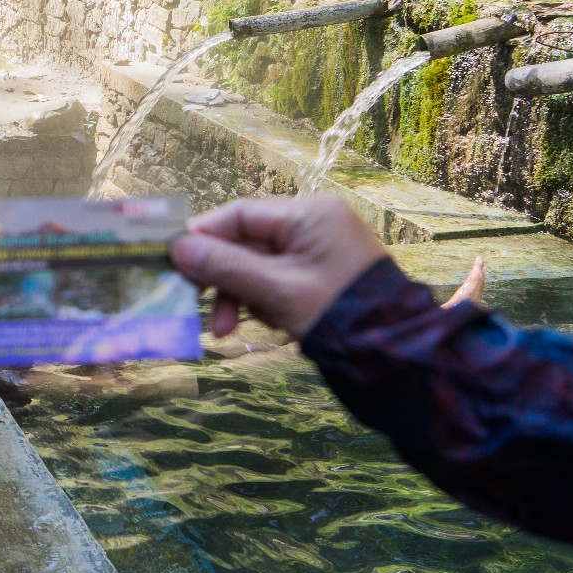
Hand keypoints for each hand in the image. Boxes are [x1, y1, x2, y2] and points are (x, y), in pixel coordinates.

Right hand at [170, 193, 389, 339]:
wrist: (398, 358)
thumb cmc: (339, 315)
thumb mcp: (277, 291)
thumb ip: (225, 267)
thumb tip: (178, 248)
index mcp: (309, 214)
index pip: (239, 215)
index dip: (203, 238)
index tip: (174, 264)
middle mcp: (314, 224)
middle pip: (247, 243)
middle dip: (224, 280)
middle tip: (201, 312)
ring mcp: (320, 251)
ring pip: (259, 267)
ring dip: (241, 296)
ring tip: (232, 331)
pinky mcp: (322, 276)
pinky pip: (278, 281)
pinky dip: (265, 302)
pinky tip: (271, 326)